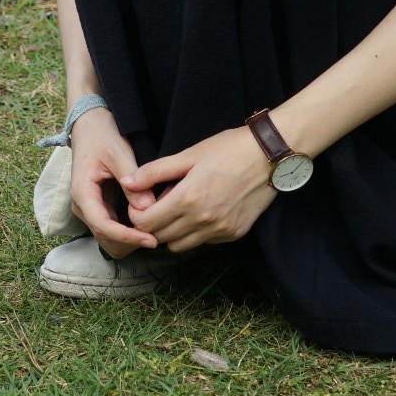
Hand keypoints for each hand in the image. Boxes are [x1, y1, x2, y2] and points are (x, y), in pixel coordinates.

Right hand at [68, 108, 158, 257]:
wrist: (89, 126)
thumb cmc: (103, 136)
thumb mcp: (119, 153)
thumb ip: (134, 180)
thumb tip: (147, 208)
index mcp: (82, 192)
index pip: (103, 226)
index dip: (128, 237)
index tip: (151, 239)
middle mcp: (82, 206)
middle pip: (104, 238)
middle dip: (129, 243)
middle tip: (157, 237)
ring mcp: (88, 209)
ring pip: (107, 239)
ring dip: (129, 242)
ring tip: (153, 232)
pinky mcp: (97, 208)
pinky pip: (111, 230)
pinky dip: (127, 234)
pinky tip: (145, 226)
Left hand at [120, 126, 276, 254]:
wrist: (269, 157)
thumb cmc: (227, 150)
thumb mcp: (188, 155)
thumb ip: (154, 172)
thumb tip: (126, 182)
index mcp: (187, 199)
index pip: (146, 223)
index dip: (137, 216)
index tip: (140, 204)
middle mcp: (203, 221)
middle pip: (160, 237)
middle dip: (152, 224)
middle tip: (158, 205)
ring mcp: (220, 231)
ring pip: (180, 246)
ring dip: (172, 232)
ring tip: (179, 208)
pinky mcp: (233, 234)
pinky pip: (203, 242)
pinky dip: (195, 232)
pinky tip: (201, 211)